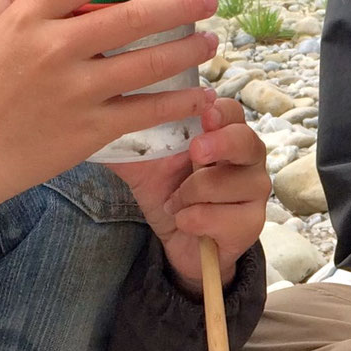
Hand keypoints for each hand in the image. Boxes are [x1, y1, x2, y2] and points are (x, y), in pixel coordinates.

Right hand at [0, 0, 219, 255]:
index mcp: (27, 17)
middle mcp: (55, 48)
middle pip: (131, 17)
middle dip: (178, 4)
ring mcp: (76, 90)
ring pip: (148, 63)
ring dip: (187, 49)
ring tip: (211, 41)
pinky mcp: (90, 129)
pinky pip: (146, 111)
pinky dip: (178, 102)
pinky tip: (200, 95)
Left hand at [108, 98, 270, 291]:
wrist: (177, 239)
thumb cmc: (168, 191)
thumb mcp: (144, 165)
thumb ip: (130, 141)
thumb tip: (95, 118)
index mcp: (225, 133)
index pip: (233, 112)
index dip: (221, 112)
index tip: (204, 114)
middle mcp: (248, 158)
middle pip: (247, 142)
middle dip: (220, 145)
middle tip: (196, 152)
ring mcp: (255, 190)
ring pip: (227, 184)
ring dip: (190, 195)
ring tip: (176, 202)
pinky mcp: (252, 223)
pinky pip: (220, 218)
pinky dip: (193, 221)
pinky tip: (186, 222)